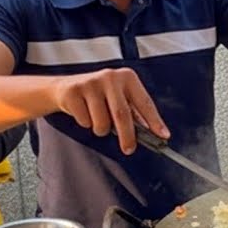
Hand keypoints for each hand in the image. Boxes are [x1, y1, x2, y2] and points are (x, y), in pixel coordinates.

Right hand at [52, 68, 168, 154]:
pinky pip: (85, 121)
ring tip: (98, 120)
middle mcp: (110, 77)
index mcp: (127, 77)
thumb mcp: (119, 98)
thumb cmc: (99, 95)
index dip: (155, 121)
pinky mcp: (73, 92)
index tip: (164, 136)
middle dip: (128, 136)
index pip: (145, 103)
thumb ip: (135, 113)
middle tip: (129, 149)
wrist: (64, 87)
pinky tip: (83, 112)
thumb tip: (153, 134)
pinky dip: (86, 124)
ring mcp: (90, 83)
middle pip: (122, 114)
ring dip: (102, 130)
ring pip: (102, 122)